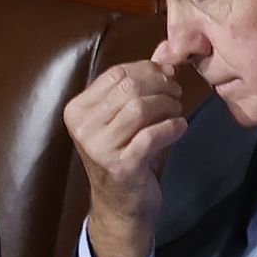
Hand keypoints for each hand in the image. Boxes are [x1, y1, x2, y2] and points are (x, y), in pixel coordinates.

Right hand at [63, 41, 191, 256]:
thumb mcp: (128, 119)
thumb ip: (142, 84)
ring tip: (176, 113)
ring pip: (141, 107)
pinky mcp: (121, 165)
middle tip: (177, 96)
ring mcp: (99, 147)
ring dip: (168, 106)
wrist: (122, 206)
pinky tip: (178, 129)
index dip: (149, 70)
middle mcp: (83, 125)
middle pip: (130, 87)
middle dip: (161, 86)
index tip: (169, 77)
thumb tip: (166, 49)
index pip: (117, 73)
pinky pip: (153, 134)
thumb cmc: (127, 156)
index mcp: (78, 109)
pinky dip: (173, 127)